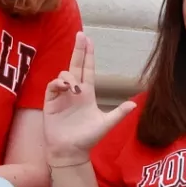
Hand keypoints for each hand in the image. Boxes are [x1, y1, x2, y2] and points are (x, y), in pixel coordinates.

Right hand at [43, 33, 136, 164]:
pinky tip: (65, 88)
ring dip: (70, 76)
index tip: (88, 40)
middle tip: (80, 35)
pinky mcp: (51, 101)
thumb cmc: (88, 138)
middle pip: (76, 65)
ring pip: (64, 74)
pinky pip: (52, 85)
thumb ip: (119, 113)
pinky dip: (58, 83)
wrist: (71, 151)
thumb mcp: (106, 124)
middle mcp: (75, 91)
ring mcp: (62, 95)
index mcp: (88, 93)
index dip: (88, 55)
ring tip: (76, 88)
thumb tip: (134, 104)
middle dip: (78, 50)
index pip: (88, 69)